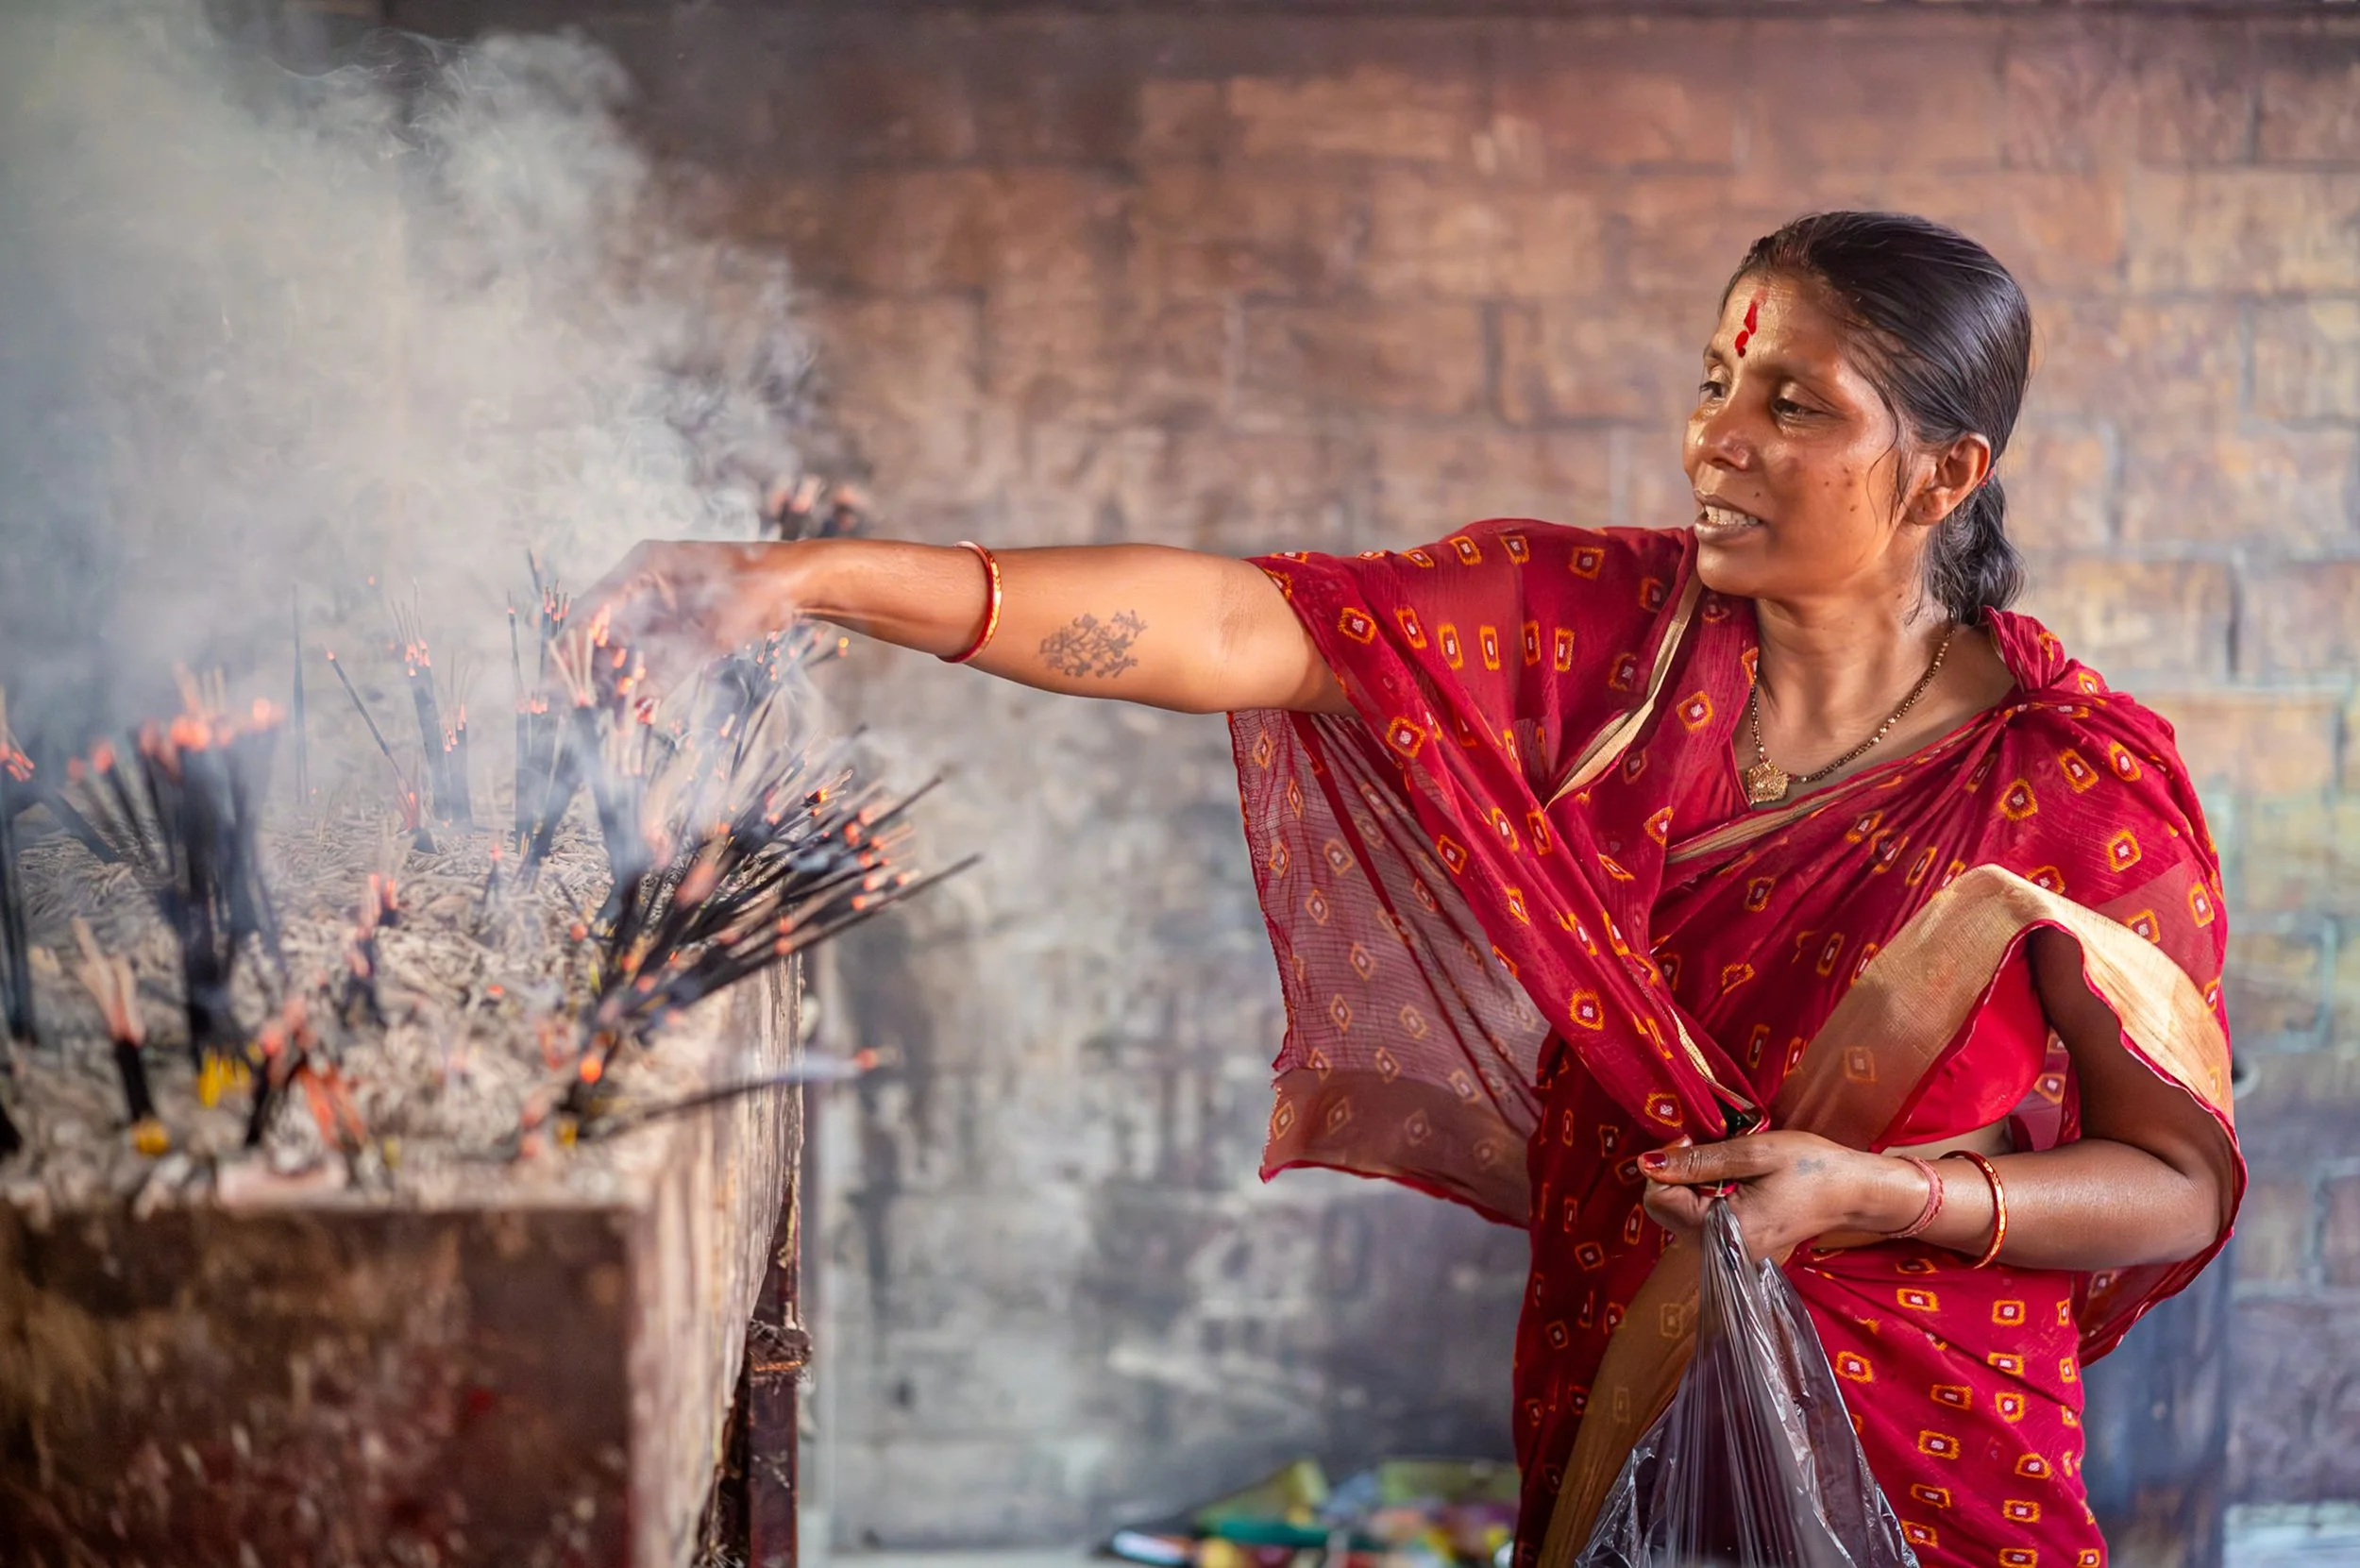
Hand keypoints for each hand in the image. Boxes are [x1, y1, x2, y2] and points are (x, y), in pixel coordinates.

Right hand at [570, 539, 803, 703]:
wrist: (797, 585)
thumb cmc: (756, 590)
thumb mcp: (712, 631)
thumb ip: (669, 665)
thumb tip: (632, 703)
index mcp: (643, 567)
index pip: (592, 610)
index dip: (572, 648)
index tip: (556, 680)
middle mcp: (643, 583)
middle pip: (600, 631)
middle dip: (584, 670)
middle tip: (564, 706)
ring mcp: (658, 604)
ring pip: (622, 647)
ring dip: (611, 681)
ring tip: (595, 716)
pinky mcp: (675, 625)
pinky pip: (649, 655)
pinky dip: (640, 681)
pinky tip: (630, 709)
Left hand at [1639, 1130, 1919, 1263]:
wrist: (1855, 1192)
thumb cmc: (1812, 1168)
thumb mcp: (1754, 1153)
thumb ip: (1698, 1160)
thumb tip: (1648, 1163)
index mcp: (1725, 1232)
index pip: (1659, 1200)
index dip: (1666, 1164)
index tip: (1692, 1137)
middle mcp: (1720, 1250)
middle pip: (1665, 1208)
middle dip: (1679, 1172)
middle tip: (1714, 1146)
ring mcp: (1727, 1250)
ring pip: (1680, 1211)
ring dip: (1693, 1181)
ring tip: (1730, 1163)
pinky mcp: (1735, 1244)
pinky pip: (1701, 1216)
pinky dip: (1707, 1192)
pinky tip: (1734, 1179)